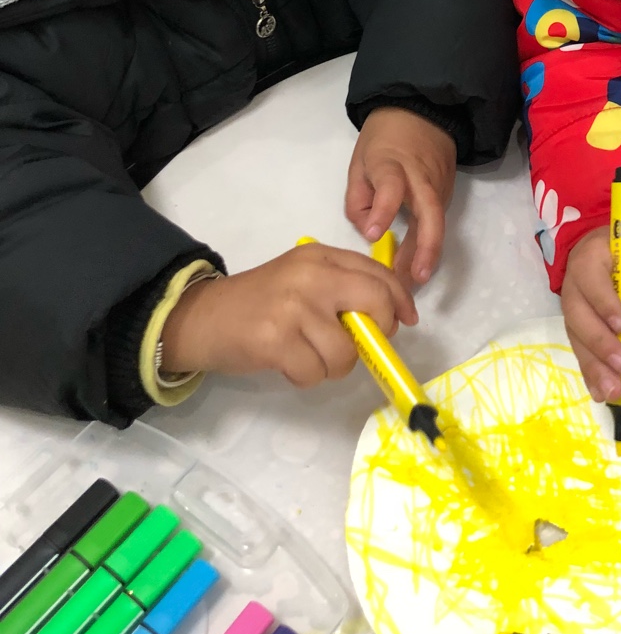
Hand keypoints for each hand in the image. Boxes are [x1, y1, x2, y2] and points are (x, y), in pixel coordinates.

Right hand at [160, 241, 417, 386]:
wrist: (202, 317)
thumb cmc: (259, 302)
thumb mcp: (302, 278)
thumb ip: (342, 287)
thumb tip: (390, 317)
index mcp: (321, 256)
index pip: (378, 274)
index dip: (399, 301)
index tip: (404, 321)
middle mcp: (311, 275)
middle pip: (375, 303)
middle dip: (377, 332)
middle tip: (359, 345)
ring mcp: (293, 307)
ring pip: (345, 351)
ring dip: (333, 366)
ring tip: (308, 357)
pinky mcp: (276, 340)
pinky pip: (316, 372)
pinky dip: (307, 377)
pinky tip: (289, 365)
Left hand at [345, 108, 456, 285]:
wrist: (425, 112)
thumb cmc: (384, 138)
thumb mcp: (359, 160)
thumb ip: (358, 197)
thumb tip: (369, 233)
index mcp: (392, 163)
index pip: (391, 186)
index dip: (383, 210)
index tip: (375, 236)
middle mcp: (421, 177)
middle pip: (430, 212)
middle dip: (425, 247)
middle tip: (416, 278)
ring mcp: (438, 186)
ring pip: (436, 224)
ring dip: (424, 255)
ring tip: (408, 286)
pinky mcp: (446, 194)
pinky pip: (436, 223)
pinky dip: (426, 247)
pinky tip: (414, 267)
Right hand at [562, 228, 620, 401]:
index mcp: (593, 255)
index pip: (592, 279)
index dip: (604, 304)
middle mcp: (574, 279)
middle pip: (577, 313)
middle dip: (599, 343)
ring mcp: (574, 303)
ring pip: (577, 335)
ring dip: (594, 365)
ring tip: (612, 391)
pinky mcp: (579, 324)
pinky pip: (581, 347)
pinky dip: (591, 370)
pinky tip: (600, 392)